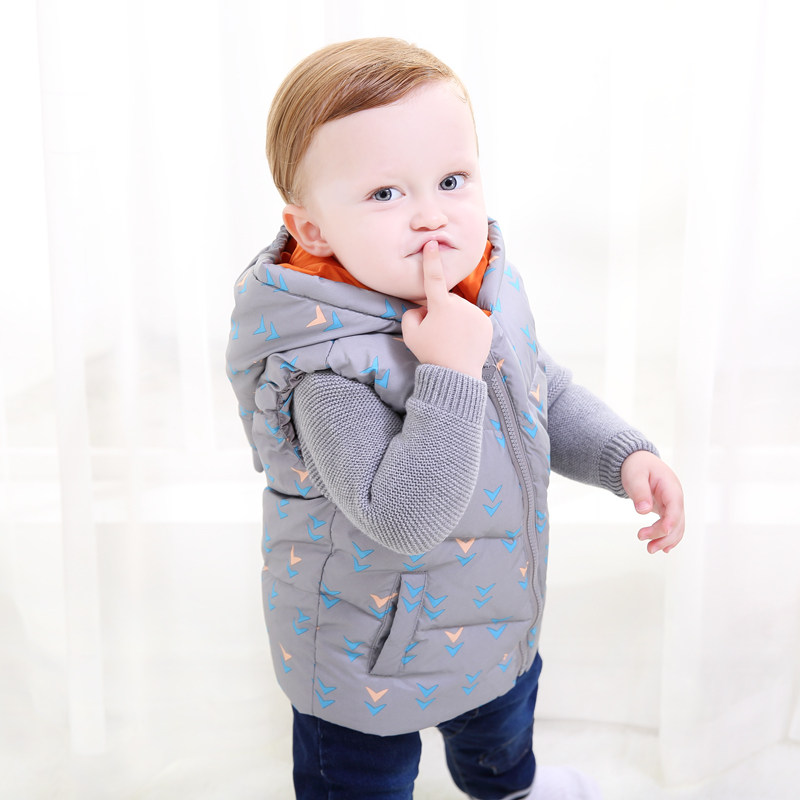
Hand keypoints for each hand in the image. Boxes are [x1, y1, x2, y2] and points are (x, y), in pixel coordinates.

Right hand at [401, 241, 492, 378]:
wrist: (456, 376)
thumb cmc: (431, 354)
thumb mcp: (410, 334)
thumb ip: (411, 314)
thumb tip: (422, 308)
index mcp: (441, 306)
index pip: (434, 278)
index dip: (431, 260)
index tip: (432, 243)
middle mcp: (461, 306)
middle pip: (446, 301)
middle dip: (441, 311)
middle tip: (437, 334)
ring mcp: (476, 314)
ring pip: (460, 310)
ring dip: (455, 319)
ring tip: (451, 341)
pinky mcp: (487, 324)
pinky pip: (472, 319)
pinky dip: (467, 326)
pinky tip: (463, 342)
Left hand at [620, 450, 684, 553]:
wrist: (638, 461)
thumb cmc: (637, 466)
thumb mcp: (635, 475)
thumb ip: (640, 492)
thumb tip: (644, 510)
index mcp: (670, 487)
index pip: (675, 507)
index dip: (670, 521)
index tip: (661, 531)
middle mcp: (675, 497)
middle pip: (677, 521)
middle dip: (663, 535)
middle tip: (645, 543)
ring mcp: (673, 504)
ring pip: (676, 527)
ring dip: (666, 540)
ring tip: (650, 549)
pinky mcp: (667, 510)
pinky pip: (672, 525)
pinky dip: (668, 537)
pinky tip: (663, 548)